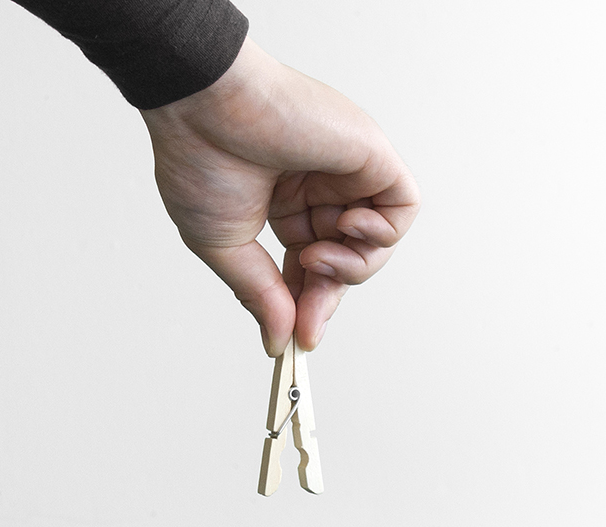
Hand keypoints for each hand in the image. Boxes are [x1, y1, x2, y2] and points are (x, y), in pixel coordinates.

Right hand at [139, 38, 419, 356]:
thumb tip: (279, 341)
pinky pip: (402, 210)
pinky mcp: (373, 156)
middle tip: (307, 322)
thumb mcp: (226, 246)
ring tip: (316, 257)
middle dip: (328, 296)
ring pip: (376, 242)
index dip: (306, 302)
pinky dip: (380, 233)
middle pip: (345, 259)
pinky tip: (344, 223)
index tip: (296, 338)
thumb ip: (260, 294)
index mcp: (283, 203)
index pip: (309, 265)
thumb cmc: (203, 161)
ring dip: (352, 267)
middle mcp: (319, 188)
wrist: (207, 106)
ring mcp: (347, 172)